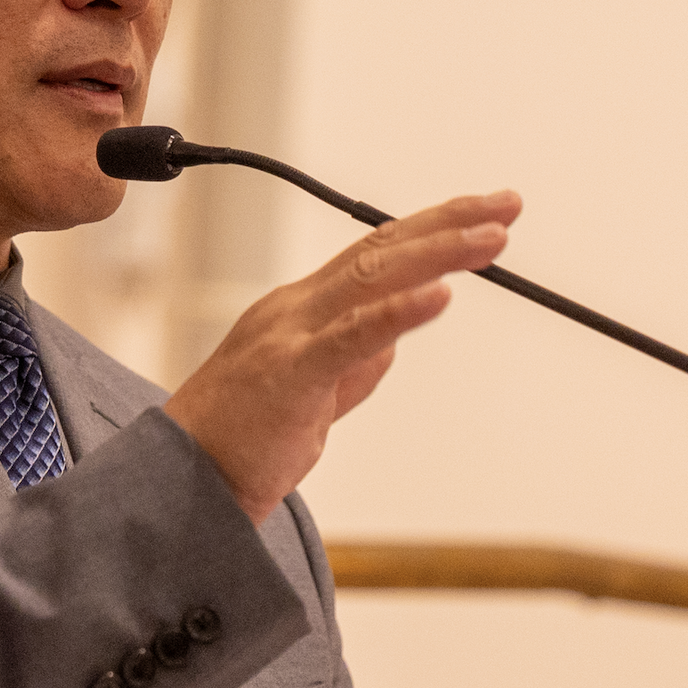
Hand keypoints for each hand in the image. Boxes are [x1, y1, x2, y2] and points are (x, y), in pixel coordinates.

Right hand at [164, 190, 522, 523]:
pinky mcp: (291, 374)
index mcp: (299, 309)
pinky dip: (399, 311)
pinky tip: (442, 295)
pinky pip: (352, 336)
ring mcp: (290, 335)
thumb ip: (352, 362)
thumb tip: (394, 338)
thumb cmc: (238, 443)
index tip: (483, 213)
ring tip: (491, 237)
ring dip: (438, 252)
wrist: (182, 483)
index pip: (374, 252)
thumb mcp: (310, 395)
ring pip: (372, 276)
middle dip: (448, 221)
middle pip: (380, 248)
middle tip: (506, 204)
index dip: (431, 227)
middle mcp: (295, 309)